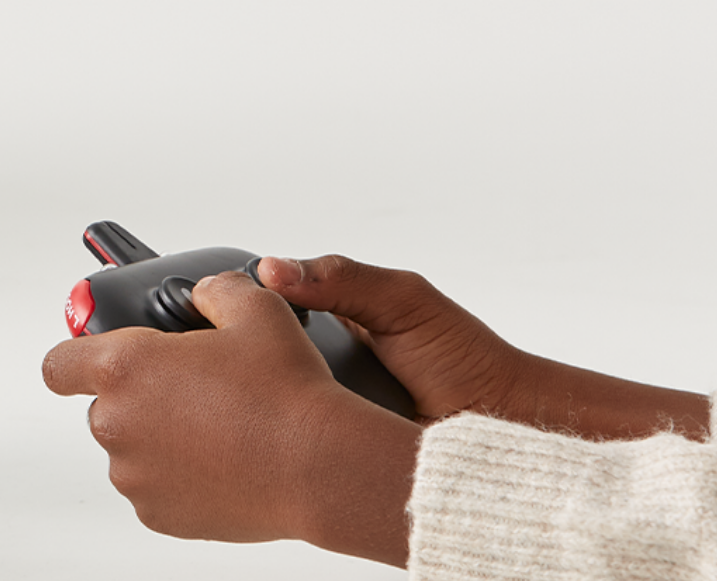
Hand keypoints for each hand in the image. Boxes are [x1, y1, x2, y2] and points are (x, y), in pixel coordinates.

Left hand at [43, 271, 417, 564]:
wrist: (319, 466)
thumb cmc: (286, 392)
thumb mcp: (256, 308)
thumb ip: (215, 289)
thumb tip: (206, 292)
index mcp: (125, 367)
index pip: (59, 363)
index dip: (76, 356)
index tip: (93, 358)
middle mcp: (116, 424)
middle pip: (106, 406)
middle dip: (142, 396)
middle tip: (195, 389)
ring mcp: (134, 475)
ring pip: (133, 449)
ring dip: (161, 438)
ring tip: (220, 427)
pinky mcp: (158, 514)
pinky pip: (156, 488)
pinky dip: (180, 477)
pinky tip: (224, 460)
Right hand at [254, 255, 708, 439]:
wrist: (501, 428)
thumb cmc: (465, 361)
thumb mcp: (402, 302)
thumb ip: (342, 279)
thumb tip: (271, 269)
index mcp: (337, 312)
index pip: (268, 299)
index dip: (241, 302)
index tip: (215, 306)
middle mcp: (324, 357)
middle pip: (257, 350)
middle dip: (241, 356)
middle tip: (226, 360)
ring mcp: (323, 404)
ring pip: (268, 396)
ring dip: (259, 400)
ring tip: (242, 401)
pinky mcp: (328, 447)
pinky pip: (290, 437)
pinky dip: (279, 435)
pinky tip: (270, 435)